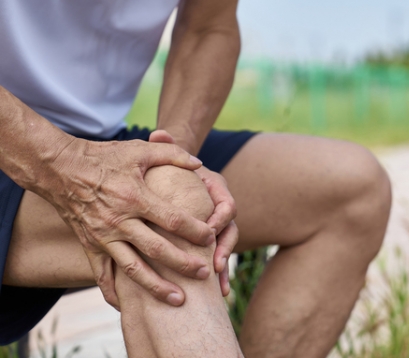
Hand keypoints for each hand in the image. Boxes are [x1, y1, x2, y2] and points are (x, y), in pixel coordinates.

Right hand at [44, 135, 214, 309]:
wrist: (60, 169)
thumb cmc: (105, 157)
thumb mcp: (139, 150)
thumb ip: (171, 154)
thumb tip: (199, 163)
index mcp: (135, 198)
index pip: (173, 219)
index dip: (195, 230)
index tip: (212, 237)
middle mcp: (119, 222)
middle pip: (158, 250)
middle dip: (184, 264)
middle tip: (205, 274)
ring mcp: (103, 237)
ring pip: (134, 269)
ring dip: (157, 286)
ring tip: (179, 299)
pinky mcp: (90, 246)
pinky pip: (102, 276)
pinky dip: (115, 293)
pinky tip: (128, 307)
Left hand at [149, 130, 238, 296]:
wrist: (170, 173)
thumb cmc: (167, 165)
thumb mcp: (165, 155)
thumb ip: (165, 146)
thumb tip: (159, 133)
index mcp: (215, 188)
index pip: (227, 205)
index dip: (220, 219)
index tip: (209, 230)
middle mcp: (218, 207)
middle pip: (230, 230)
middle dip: (224, 249)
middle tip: (217, 265)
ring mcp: (215, 223)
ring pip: (225, 247)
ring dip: (223, 267)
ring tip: (218, 287)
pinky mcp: (207, 238)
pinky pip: (216, 257)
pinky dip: (217, 274)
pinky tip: (214, 293)